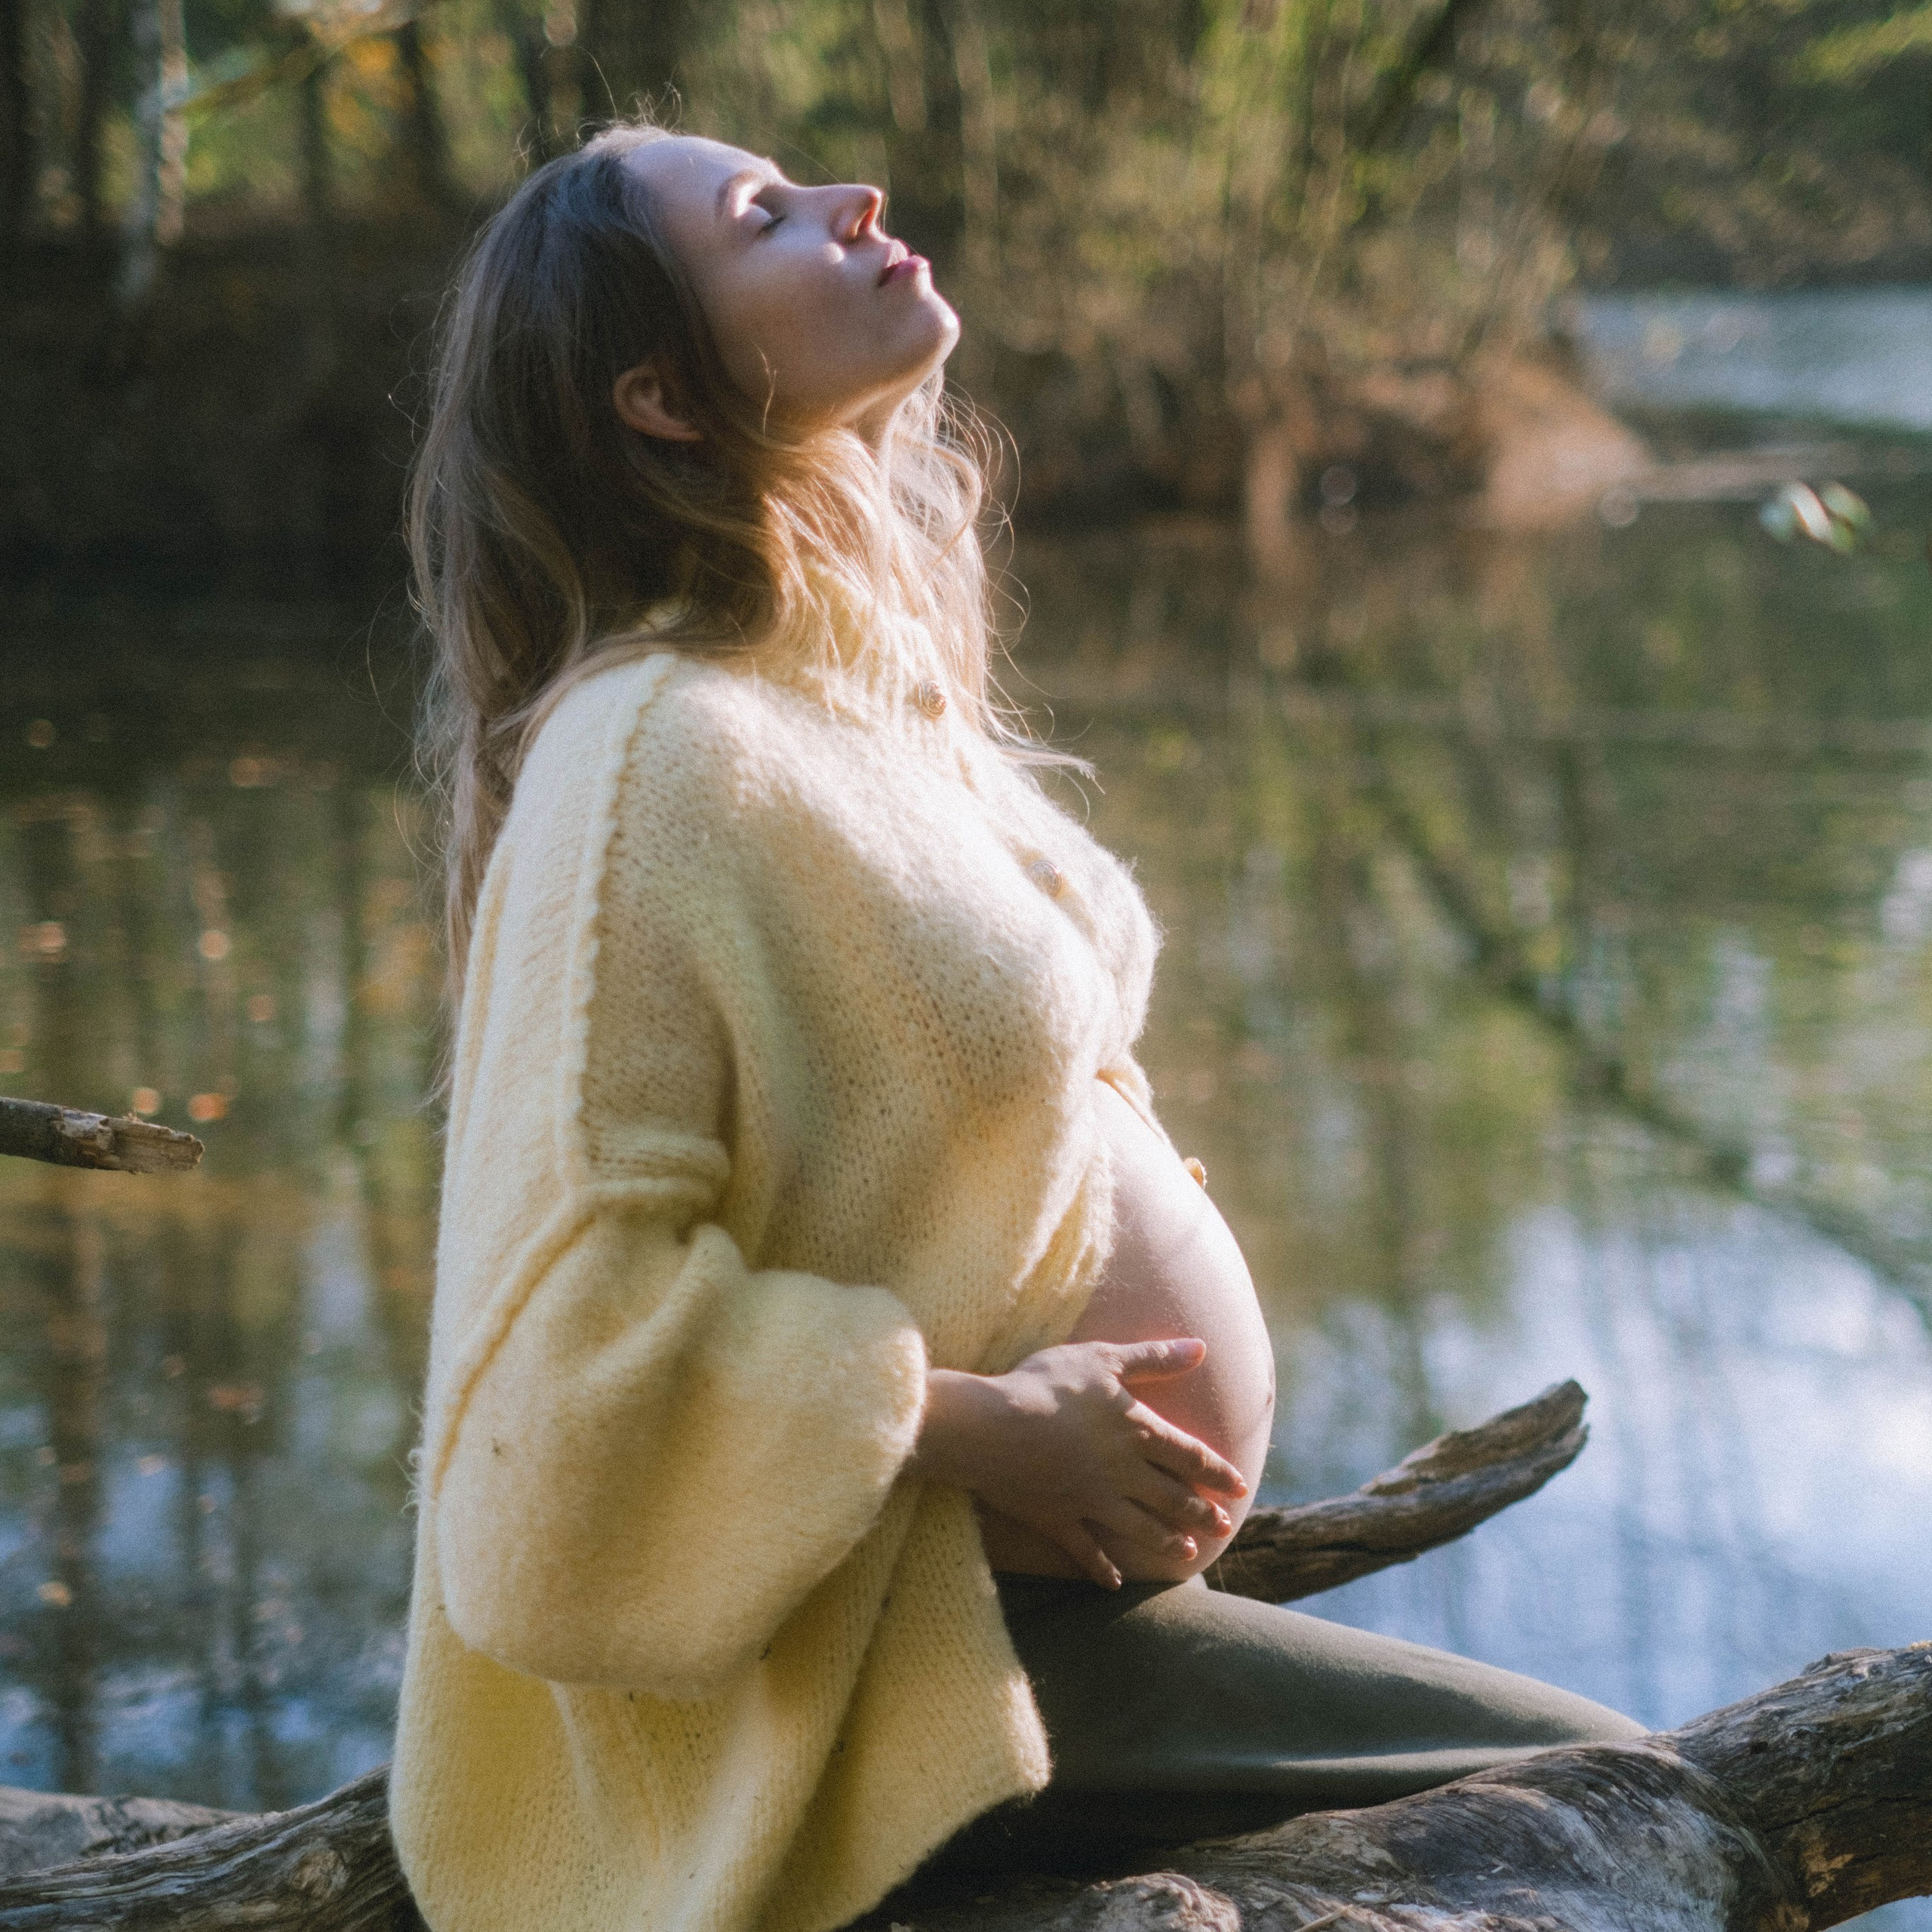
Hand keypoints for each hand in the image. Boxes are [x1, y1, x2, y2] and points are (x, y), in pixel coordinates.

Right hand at [908, 1339, 1248, 1587]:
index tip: (1240, 1487)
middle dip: (1200, 1511)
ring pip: (1140, 1528)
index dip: (1217, 1471)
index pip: (1189, 1455)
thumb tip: (1202, 1348)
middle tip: (1223, 1527)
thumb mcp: (1104, 1359)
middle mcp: (1122, 1473)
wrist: (993, 1426)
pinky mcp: (1058, 1519)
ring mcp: (1091, 1501)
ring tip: (1188, 1553)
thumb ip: (1153, 1358)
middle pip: (1171, 1497)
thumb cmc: (1048, 1384)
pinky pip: (1086, 1549)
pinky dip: (1101, 1567)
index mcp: (1136, 1432)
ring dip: (1166, 1541)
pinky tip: (1115, 1582)